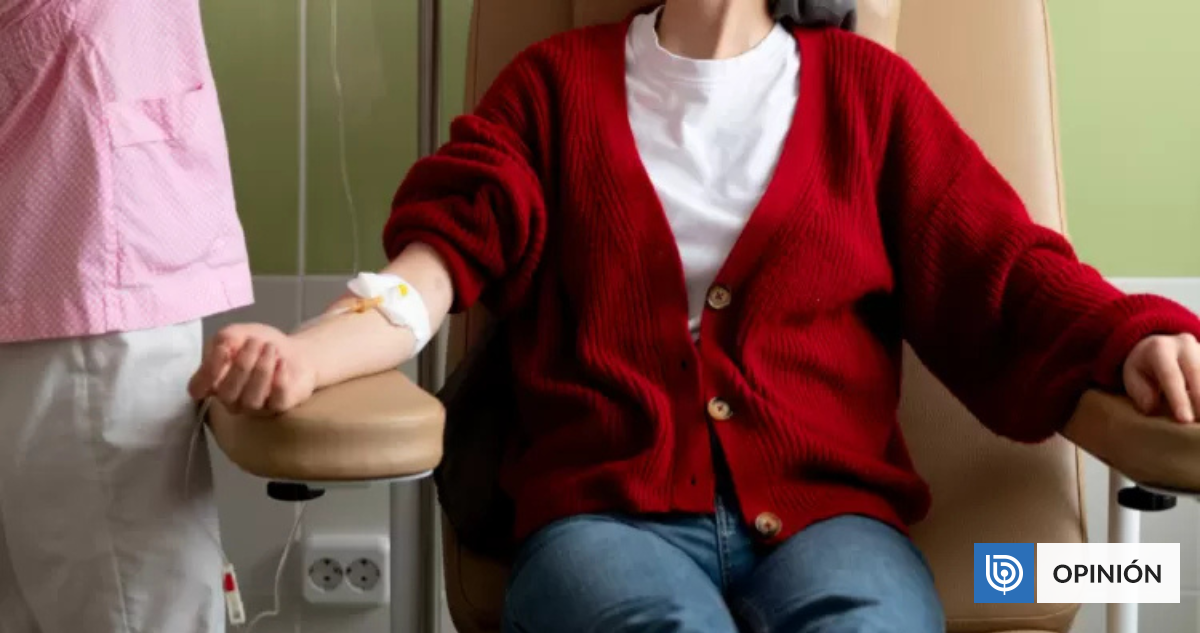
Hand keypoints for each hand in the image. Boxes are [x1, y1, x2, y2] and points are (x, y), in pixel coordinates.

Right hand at [189, 323, 317, 413]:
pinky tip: (281, 362)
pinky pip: (276, 401)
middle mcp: (231, 399)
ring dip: (261, 370)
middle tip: (255, 342)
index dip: (206, 373)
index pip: (197, 389)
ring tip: (270, 348)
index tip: (223, 349)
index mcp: (214, 382)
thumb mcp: (237, 333)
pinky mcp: (279, 406)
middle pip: (227, 393)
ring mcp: (255, 406)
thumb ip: (225, 339)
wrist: (294, 350)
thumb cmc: (259, 344)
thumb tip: (222, 349)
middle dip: (241, 365)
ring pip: (251, 399)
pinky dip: (279, 381)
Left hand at [1123, 334, 1199, 422]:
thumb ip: (1140, 392)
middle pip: (1197, 373)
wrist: (1157, 346)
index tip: (1185, 420)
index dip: (1179, 399)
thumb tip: (1152, 407)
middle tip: (1199, 423)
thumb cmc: (1144, 368)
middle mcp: (1184, 345)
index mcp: (1159, 349)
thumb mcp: (1132, 377)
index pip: (1171, 376)